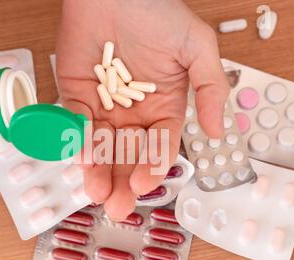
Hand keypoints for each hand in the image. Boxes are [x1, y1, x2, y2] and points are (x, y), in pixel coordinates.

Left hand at [57, 0, 228, 219]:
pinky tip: (81, 157)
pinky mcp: (76, 94)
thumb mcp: (197, 47)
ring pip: (101, 146)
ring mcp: (104, 106)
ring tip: (97, 192)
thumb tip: (218, 131)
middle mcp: (134, 112)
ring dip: (98, 170)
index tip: (146, 182)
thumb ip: (210, 89)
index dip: (154, 165)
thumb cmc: (158, 11)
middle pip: (129, 155)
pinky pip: (75, 123)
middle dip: (123, 181)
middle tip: (118, 206)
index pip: (160, 145)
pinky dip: (77, 139)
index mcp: (164, 106)